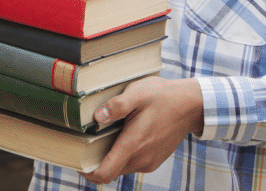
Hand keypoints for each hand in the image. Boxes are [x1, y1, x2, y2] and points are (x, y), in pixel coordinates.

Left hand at [80, 76, 203, 184]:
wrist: (191, 105)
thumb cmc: (162, 96)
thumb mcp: (137, 93)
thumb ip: (116, 106)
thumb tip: (97, 117)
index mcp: (133, 145)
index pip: (105, 173)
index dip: (86, 171)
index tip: (74, 159)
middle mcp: (141, 159)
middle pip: (110, 171)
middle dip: (94, 161)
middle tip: (83, 141)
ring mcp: (149, 161)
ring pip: (120, 167)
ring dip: (109, 157)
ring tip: (101, 135)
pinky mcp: (153, 160)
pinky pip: (131, 163)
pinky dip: (121, 155)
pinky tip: (120, 135)